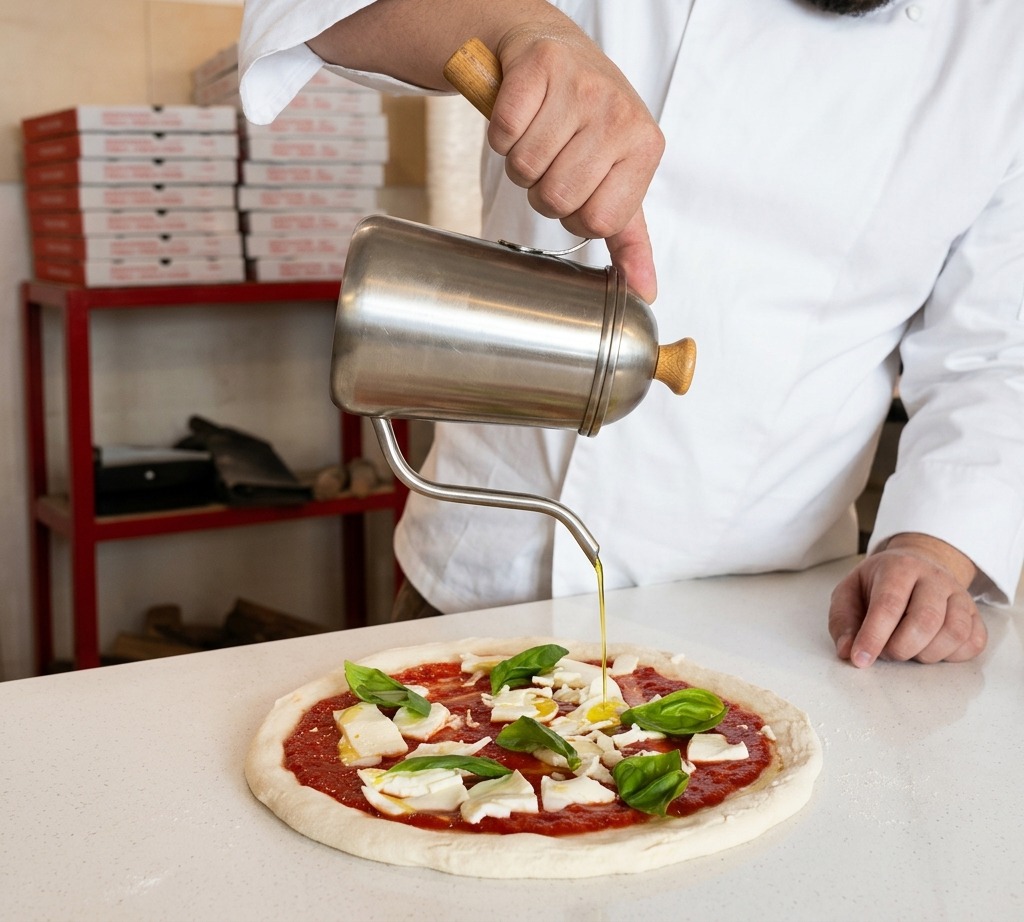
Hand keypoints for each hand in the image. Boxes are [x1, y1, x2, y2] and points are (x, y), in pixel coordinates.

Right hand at [490, 26, 663, 301]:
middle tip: (552, 162)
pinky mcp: (541, 66)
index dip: (574, 214)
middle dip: (543, 191)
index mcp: (645, 149)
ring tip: (536, 138)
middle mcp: (619, 115)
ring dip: (520, 163)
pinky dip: (501, 132)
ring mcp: (582, 87)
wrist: (554, 49)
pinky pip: (504, 132)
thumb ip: (629, 239)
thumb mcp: (617, 178)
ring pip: (527, 168)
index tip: (578, 186)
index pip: (598, 222)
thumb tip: (643, 292)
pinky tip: (520, 116)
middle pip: (558, 197)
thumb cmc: (587, 122)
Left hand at [828, 533, 987, 665]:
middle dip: (901, 648)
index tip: (861, 659)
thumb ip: (843, 621)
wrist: (916, 564)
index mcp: (899, 567)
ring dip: (927, 654)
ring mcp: (959, 595)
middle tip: (886, 652)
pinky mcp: (975, 614)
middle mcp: (934, 578)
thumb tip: (847, 652)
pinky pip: (973, 643)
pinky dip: (952, 656)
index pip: (889, 604)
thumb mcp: (849, 592)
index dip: (874, 636)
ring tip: (908, 649)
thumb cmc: (879, 583)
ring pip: (954, 633)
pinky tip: (931, 649)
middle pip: (926, 620)